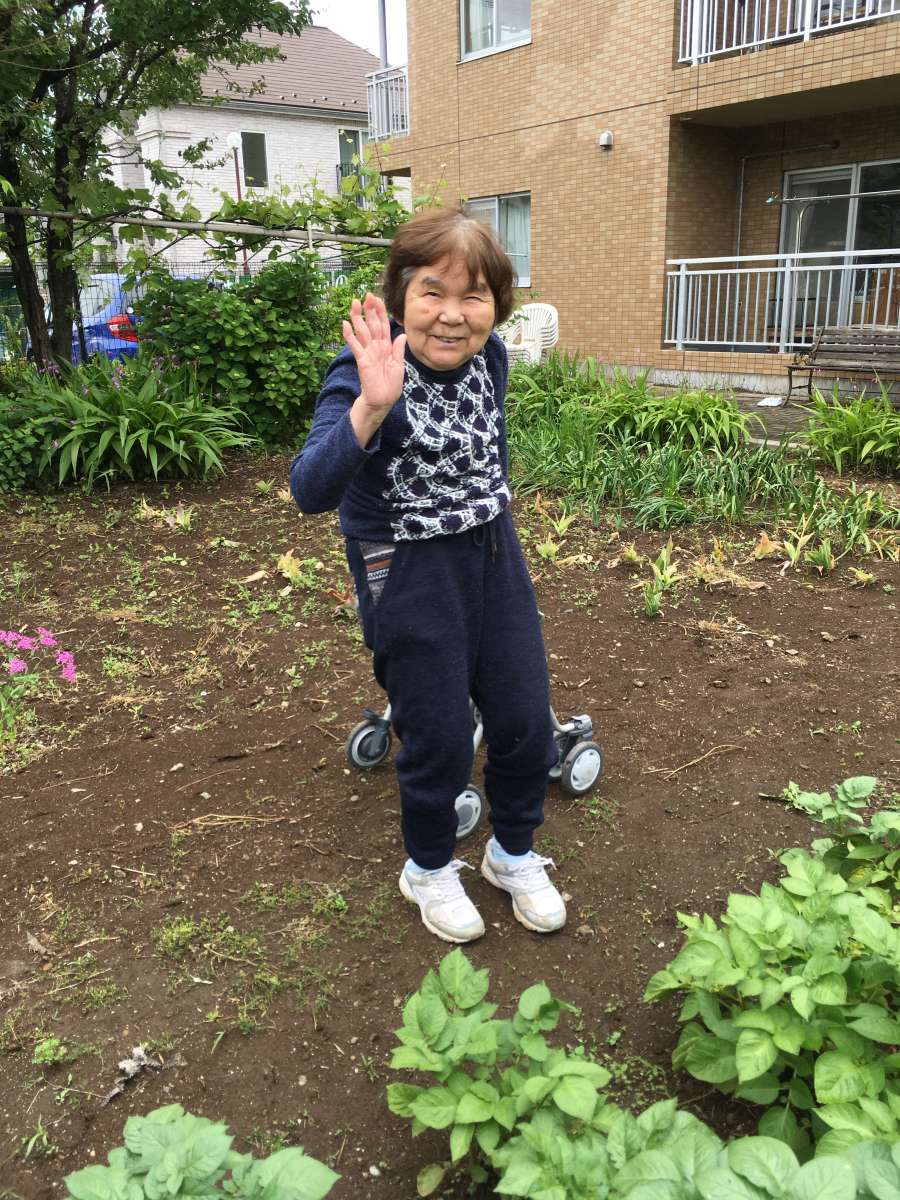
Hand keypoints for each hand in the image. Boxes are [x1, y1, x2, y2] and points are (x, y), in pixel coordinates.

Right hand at [343, 293, 406, 413]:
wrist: (382, 400)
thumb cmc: (391, 385)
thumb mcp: (399, 366)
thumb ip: (398, 350)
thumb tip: (402, 334)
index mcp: (386, 347)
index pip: (383, 326)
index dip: (380, 313)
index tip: (378, 299)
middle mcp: (376, 347)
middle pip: (372, 324)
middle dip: (370, 310)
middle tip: (367, 295)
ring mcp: (368, 352)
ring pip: (362, 331)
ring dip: (358, 317)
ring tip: (354, 303)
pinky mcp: (362, 360)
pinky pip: (355, 346)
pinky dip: (350, 335)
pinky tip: (345, 324)